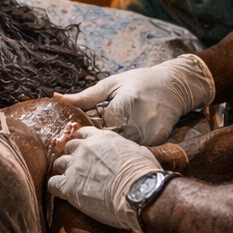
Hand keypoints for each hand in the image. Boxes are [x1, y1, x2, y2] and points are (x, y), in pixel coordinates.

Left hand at [48, 127, 160, 231]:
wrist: (139, 192)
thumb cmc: (145, 174)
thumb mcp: (138, 152)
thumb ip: (125, 149)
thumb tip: (128, 153)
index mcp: (103, 138)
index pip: (83, 133)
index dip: (83, 143)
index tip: (85, 152)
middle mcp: (85, 148)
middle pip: (69, 147)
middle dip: (73, 157)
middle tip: (80, 169)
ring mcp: (75, 166)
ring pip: (59, 163)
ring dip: (65, 172)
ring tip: (73, 182)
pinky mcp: (69, 186)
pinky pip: (53, 184)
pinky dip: (57, 188)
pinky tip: (64, 194)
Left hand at [56, 54, 214, 144]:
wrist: (175, 85)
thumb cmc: (139, 81)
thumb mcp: (111, 84)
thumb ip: (85, 96)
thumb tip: (57, 97)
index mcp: (124, 104)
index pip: (97, 129)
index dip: (86, 135)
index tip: (79, 138)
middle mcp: (139, 120)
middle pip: (109, 142)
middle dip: (98, 146)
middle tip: (88, 150)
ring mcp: (151, 132)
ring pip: (123, 149)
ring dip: (113, 150)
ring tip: (104, 152)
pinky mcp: (159, 139)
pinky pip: (137, 150)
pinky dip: (128, 150)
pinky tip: (123, 149)